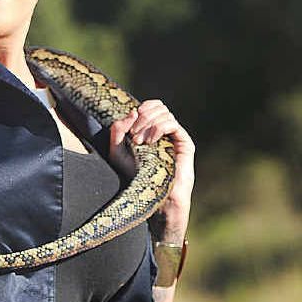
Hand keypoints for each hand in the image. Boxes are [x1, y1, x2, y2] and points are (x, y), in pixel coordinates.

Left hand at [110, 100, 194, 241]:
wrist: (153, 195)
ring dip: (148, 123)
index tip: (131, 121)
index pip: (152, 105)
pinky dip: (158, 128)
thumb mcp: (117, 151)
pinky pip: (172, 124)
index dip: (142, 107)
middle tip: (133, 135)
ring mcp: (176, 136)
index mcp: (152, 128)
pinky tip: (150, 141)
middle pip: (159, 106)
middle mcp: (166, 130)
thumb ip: (118, 130)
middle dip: (143, 116)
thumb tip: (133, 111)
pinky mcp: (184, 143)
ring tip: (139, 141)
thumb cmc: (134, 175)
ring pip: (165, 113)